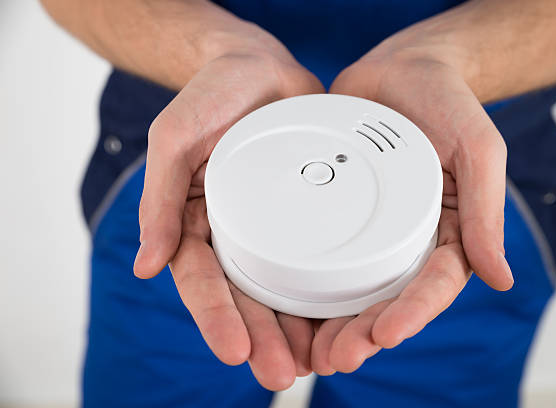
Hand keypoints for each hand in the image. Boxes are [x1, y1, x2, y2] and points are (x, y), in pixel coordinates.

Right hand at [133, 36, 324, 389]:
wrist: (257, 68)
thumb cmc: (209, 98)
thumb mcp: (175, 141)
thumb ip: (161, 200)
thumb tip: (147, 266)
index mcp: (198, 222)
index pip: (204, 281)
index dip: (216, 318)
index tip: (235, 350)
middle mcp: (236, 232)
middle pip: (247, 297)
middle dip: (262, 338)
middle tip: (281, 374)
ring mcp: (274, 226)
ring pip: (285, 287)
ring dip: (297, 329)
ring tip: (318, 362)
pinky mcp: (309, 215)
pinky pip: (320, 256)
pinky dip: (329, 290)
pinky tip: (345, 318)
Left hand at [311, 39, 513, 374]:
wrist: (402, 69)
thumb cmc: (447, 104)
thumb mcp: (477, 149)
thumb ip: (485, 210)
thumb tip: (500, 278)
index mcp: (444, 232)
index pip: (432, 284)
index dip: (412, 312)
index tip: (385, 334)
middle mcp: (405, 239)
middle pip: (386, 298)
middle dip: (363, 333)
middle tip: (336, 358)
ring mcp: (368, 228)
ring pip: (350, 287)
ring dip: (330, 324)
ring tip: (308, 352)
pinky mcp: (335, 212)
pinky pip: (319, 250)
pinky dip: (304, 282)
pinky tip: (282, 307)